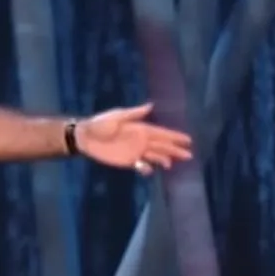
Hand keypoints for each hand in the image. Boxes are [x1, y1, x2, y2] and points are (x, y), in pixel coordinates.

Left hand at [75, 103, 192, 174]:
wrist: (85, 137)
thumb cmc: (99, 124)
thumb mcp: (117, 116)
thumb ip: (134, 114)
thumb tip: (151, 105)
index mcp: (140, 129)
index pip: (161, 133)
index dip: (174, 137)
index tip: (188, 140)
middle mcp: (141, 141)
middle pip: (162, 146)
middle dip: (175, 150)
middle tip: (189, 155)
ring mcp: (135, 152)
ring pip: (154, 157)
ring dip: (164, 160)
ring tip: (172, 164)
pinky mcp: (127, 161)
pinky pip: (141, 166)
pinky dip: (146, 168)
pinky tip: (150, 170)